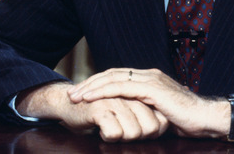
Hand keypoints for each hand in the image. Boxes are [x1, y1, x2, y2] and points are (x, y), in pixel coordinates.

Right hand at [16, 82, 168, 141]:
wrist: (69, 104)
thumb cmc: (101, 113)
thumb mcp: (128, 113)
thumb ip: (145, 116)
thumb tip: (163, 127)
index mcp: (140, 95)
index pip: (161, 122)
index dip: (152, 134)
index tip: (137, 133)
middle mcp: (131, 95)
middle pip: (151, 129)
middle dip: (138, 138)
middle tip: (122, 132)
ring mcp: (116, 100)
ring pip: (134, 132)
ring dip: (121, 138)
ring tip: (110, 129)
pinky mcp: (100, 107)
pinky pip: (114, 133)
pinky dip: (108, 137)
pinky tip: (100, 129)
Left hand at [67, 68, 233, 139]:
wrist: (206, 118)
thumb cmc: (186, 120)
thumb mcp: (159, 112)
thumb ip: (144, 108)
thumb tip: (130, 116)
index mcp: (150, 78)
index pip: (118, 76)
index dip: (98, 83)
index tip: (82, 93)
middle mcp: (149, 75)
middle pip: (112, 74)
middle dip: (90, 83)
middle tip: (71, 93)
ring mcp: (151, 80)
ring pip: (113, 78)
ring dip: (92, 87)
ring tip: (75, 96)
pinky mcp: (152, 89)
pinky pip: (122, 88)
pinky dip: (103, 92)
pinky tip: (91, 98)